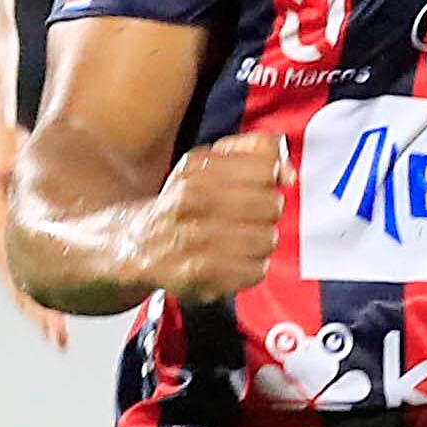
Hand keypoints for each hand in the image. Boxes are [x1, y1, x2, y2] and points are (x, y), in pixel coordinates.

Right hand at [0, 166, 70, 345]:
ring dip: (40, 311)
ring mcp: (3, 243)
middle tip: (60, 340)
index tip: (48, 318)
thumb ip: (0, 157)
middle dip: (38, 315)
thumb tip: (0, 164)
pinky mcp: (14, 240)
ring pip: (21, 285)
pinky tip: (60, 306)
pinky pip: (27, 273)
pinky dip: (42, 293)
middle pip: (17, 287)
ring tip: (59, 337)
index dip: (30, 296)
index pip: (12, 268)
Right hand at [138, 131, 286, 304]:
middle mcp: (193, 199)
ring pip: (266, 239)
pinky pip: (255, 270)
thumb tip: (288, 172)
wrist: (138, 244)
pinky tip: (236, 262)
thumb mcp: (208, 164)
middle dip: (267, 213)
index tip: (266, 185)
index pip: (266, 168)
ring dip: (261, 243)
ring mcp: (195, 238)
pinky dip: (252, 268)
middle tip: (250, 217)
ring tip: (242, 241)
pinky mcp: (200, 273)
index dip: (273, 177)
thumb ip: (253, 153)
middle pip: (271, 205)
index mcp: (198, 169)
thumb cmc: (183, 203)